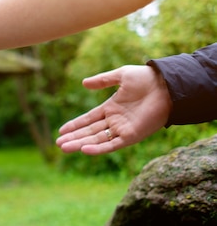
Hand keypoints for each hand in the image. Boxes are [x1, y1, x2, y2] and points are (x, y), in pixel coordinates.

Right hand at [56, 65, 171, 154]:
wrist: (166, 86)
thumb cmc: (146, 79)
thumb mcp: (121, 76)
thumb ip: (102, 80)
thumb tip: (83, 83)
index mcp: (112, 108)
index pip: (89, 119)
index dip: (75, 125)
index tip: (61, 131)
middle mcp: (115, 121)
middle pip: (90, 132)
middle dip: (74, 138)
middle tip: (58, 144)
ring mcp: (123, 129)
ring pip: (97, 140)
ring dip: (80, 144)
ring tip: (64, 148)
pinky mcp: (132, 136)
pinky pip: (112, 145)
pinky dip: (98, 148)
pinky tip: (84, 149)